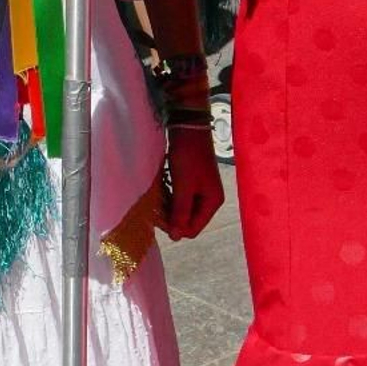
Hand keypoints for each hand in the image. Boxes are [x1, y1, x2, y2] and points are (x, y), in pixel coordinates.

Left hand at [162, 126, 225, 240]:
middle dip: (169, 215)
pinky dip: (169, 196)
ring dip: (167, 205)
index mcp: (212, 202)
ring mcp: (200, 192)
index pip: (192, 229)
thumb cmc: (188, 157)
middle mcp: (209, 200)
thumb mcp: (183, 186)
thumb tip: (176, 237)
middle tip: (154, 204)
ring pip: (180, 210)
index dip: (174, 227)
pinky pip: (179, 198)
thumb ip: (180, 212)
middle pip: (186, 220)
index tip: (158, 216)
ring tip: (156, 194)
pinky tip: (161, 187)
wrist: (189, 128)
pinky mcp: (192, 184)